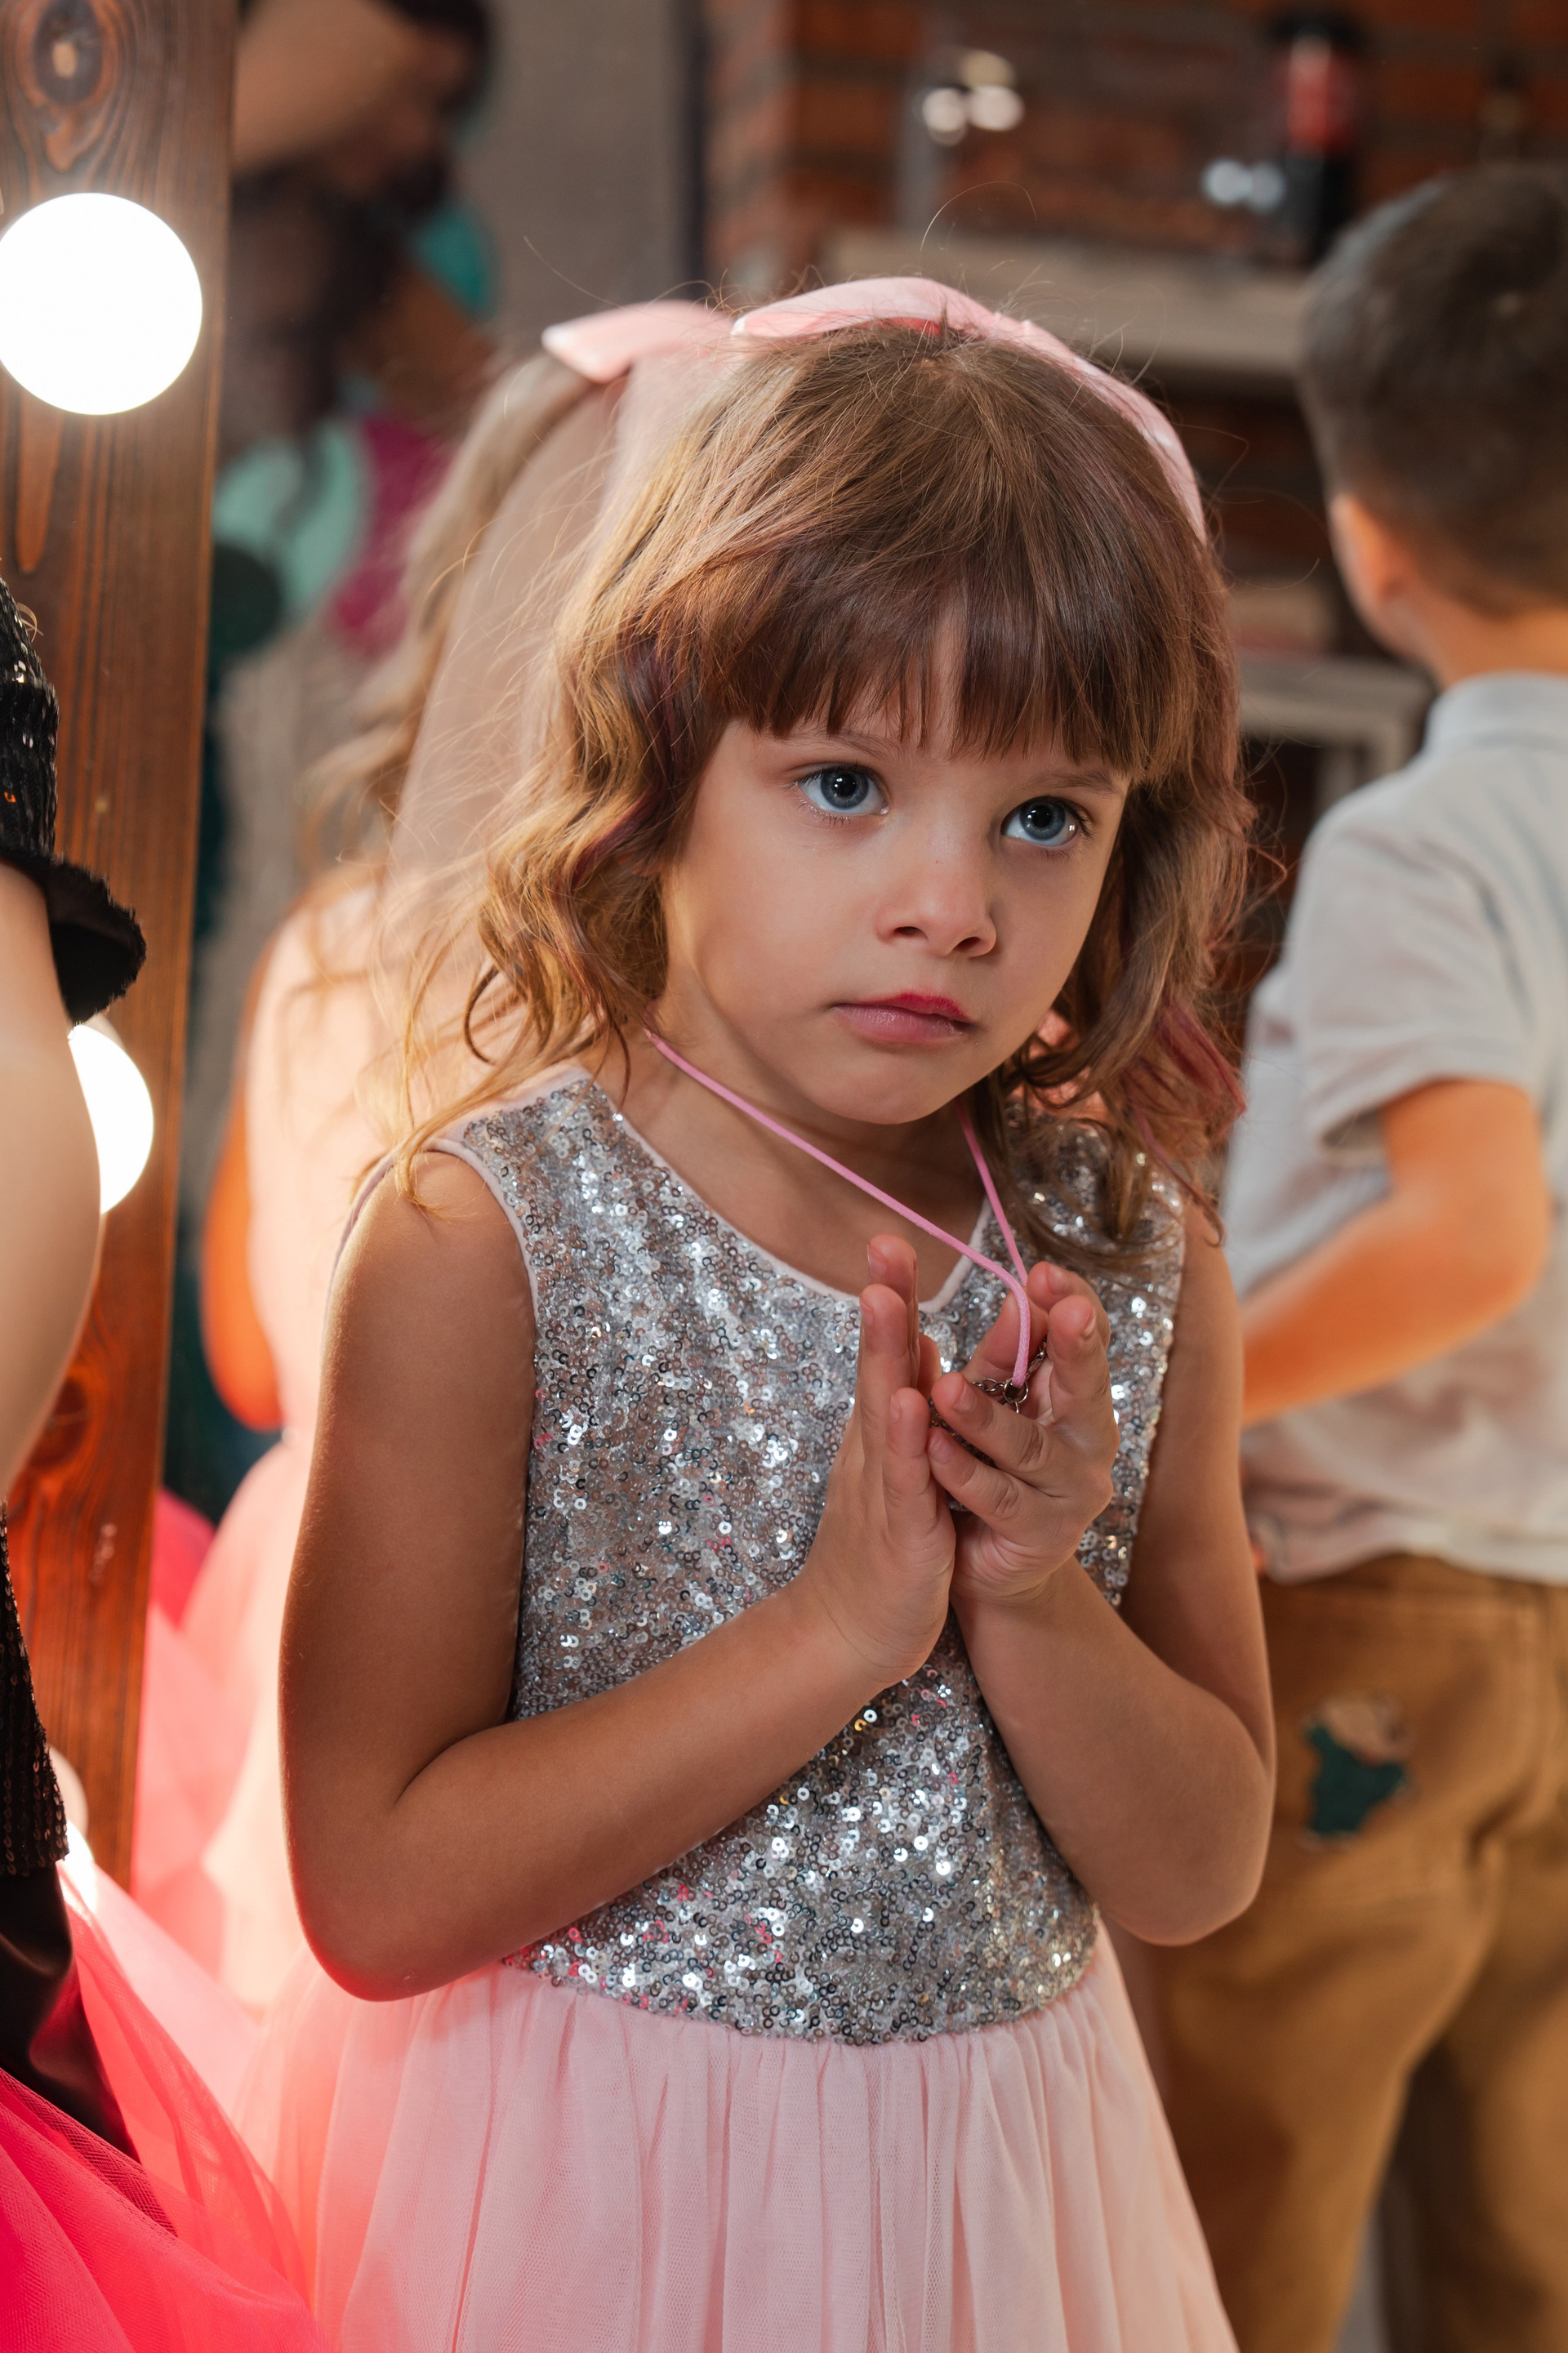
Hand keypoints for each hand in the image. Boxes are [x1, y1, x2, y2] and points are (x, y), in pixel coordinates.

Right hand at [794, 1236, 955, 1689]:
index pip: (887, 1351)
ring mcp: (883, 1485)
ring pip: (884, 1409)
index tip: (891, 1239)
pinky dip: (904, 1438)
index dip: (891, 1295)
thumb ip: (904, 1403)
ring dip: (884, 1352)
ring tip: (886, 1298)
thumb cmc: (877, 1546)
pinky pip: (906, 1478)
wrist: (846, 1634)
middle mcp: (874, 1447)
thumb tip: (917, 1343)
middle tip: (884, 1242)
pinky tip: (908, 1402)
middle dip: (884, 1302)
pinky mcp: (900, 1530)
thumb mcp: (896, 1464)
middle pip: (878, 1363)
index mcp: (880, 1430)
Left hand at [926, 1261, 1117, 1611]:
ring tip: (945, 1390)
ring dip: (986, 1417)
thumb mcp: (994, 1401)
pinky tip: (934, 1449)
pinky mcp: (1041, 1536)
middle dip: (1073, 1345)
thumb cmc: (988, 1467)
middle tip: (1056, 1307)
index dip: (1070, 1304)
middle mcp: (1087, 1440)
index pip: (1087, 1339)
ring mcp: (1069, 1492)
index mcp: (1076, 1396)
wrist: (982, 1563)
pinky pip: (999, 1499)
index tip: (1042, 1273)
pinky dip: (965, 1472)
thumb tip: (1019, 1295)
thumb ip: (1004, 1356)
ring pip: (1029, 1447)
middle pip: (1086, 1385)